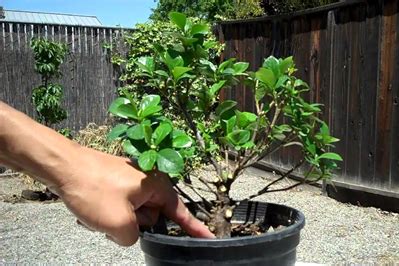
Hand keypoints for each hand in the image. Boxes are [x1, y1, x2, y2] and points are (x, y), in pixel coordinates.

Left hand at [56, 147, 213, 245]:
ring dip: (117, 220)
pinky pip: (119, 206)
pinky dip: (107, 213)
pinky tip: (91, 208)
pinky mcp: (116, 182)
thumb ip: (134, 237)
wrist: (62, 165)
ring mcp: (132, 181)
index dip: (195, 229)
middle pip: (152, 216)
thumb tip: (131, 233)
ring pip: (133, 213)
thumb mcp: (118, 224)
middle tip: (115, 219)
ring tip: (98, 212)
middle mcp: (149, 181)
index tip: (209, 237)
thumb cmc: (92, 188)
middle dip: (135, 224)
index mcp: (157, 186)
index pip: (181, 213)